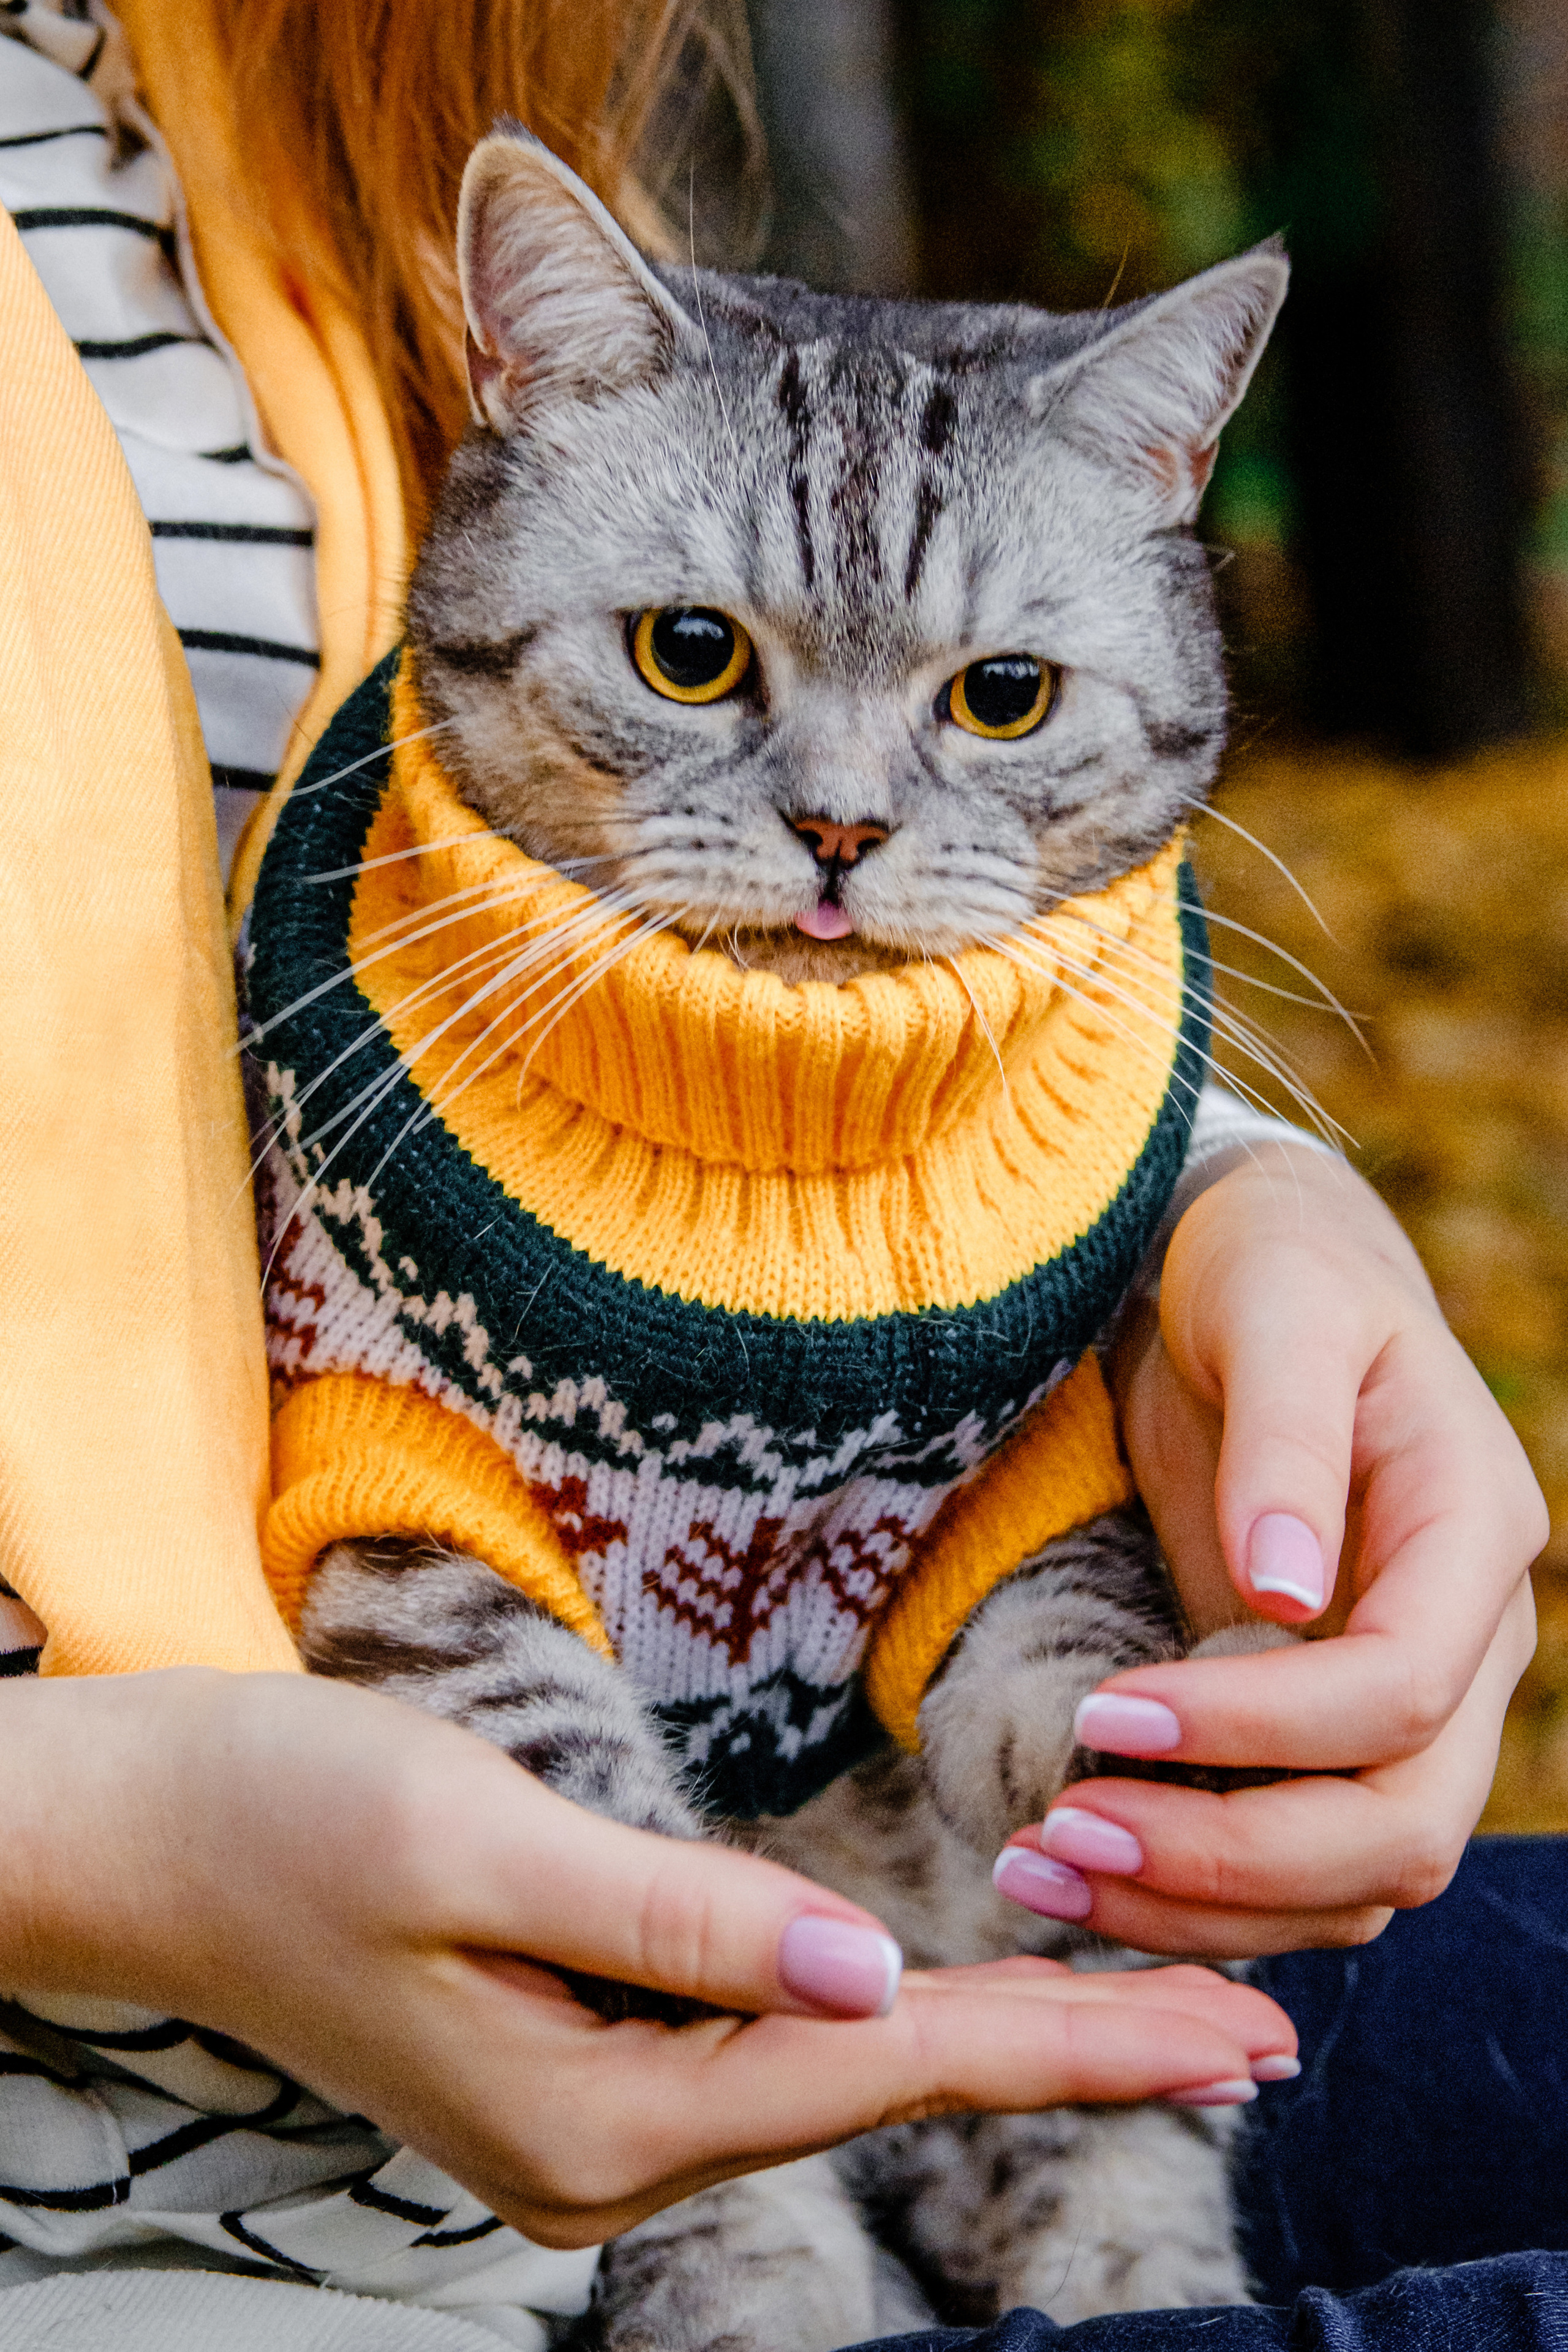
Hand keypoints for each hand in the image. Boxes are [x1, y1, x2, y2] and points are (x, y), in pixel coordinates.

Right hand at [2, 1669, 1295, 2243]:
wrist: (144, 1841)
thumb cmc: (286, 1814)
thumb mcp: (473, 1843)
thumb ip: (674, 1922)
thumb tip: (873, 1983)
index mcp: (591, 2111)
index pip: (881, 2070)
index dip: (1068, 2047)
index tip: (1228, 2036)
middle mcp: (603, 2149)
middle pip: (881, 2090)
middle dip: (1072, 2057)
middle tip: (1250, 2040)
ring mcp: (586, 2118)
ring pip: (831, 2075)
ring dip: (994, 2039)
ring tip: (1151, 2019)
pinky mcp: (572, 2060)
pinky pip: (763, 2050)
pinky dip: (885, 2022)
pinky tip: (958, 2003)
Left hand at [997, 1144, 1544, 1956]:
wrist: (1256, 1279)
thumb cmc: (1266, 1273)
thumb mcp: (1272, 1310)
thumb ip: (1286, 1439)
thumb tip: (1282, 1591)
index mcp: (1471, 1529)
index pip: (1399, 1690)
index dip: (1258, 1727)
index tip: (1105, 1711)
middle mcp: (1465, 1637)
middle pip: (1400, 1826)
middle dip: (1233, 1859)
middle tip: (1065, 1835)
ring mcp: (1407, 1700)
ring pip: (1354, 1878)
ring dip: (1203, 1904)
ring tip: (1041, 1874)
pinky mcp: (1328, 1733)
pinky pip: (1297, 1865)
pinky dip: (1196, 1893)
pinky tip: (1077, 1873)